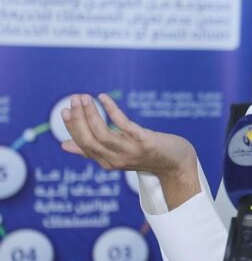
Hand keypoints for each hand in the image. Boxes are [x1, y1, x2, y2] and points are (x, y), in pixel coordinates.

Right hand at [61, 93, 199, 208]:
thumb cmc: (147, 155)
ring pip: (102, 134)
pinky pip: (123, 125)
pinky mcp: (144, 141)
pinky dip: (111, 110)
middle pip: (89, 140)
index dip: (72, 127)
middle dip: (78, 119)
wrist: (177, 163)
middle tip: (73, 100)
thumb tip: (64, 145)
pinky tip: (104, 98)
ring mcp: (130, 151)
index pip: (83, 145)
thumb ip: (94, 149)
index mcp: (107, 162)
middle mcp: (116, 159)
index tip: (65, 110)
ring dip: (90, 114)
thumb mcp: (118, 153)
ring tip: (84, 97)